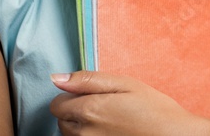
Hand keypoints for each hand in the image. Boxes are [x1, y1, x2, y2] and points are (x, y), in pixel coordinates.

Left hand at [49, 71, 209, 135]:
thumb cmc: (153, 109)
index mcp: (89, 110)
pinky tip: (110, 133)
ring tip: (108, 122)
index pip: (56, 104)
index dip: (70, 96)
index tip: (90, 95)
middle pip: (62, 122)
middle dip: (75, 112)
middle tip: (103, 107)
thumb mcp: (124, 84)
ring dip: (81, 128)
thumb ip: (87, 80)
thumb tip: (56, 78)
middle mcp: (85, 134)